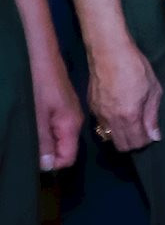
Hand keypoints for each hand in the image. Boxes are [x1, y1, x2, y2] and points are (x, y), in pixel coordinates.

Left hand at [29, 50, 79, 173]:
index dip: (53, 165)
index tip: (34, 162)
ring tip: (32, 140)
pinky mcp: (65, 108)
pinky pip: (59, 129)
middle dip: (49, 155)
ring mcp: (71, 114)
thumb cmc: (38, 86)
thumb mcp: (36, 117)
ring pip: (62, 139)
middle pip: (66, 150)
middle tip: (30, 150)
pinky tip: (36, 127)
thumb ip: (43, 142)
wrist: (42, 57)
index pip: (68, 158)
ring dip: (47, 144)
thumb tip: (48, 167)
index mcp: (71, 126)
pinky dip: (48, 133)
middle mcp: (75, 123)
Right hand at [86, 40, 162, 153]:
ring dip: (120, 136)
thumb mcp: (153, 90)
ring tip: (130, 124)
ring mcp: (98, 114)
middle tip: (142, 131)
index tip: (151, 134)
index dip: (145, 142)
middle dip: (133, 143)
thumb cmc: (136, 68)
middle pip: (120, 145)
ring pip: (108, 137)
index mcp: (128, 116)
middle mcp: (110, 119)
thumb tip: (154, 136)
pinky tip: (118, 116)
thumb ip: (152, 116)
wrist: (109, 52)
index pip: (135, 143)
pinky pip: (101, 126)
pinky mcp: (90, 107)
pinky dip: (110, 127)